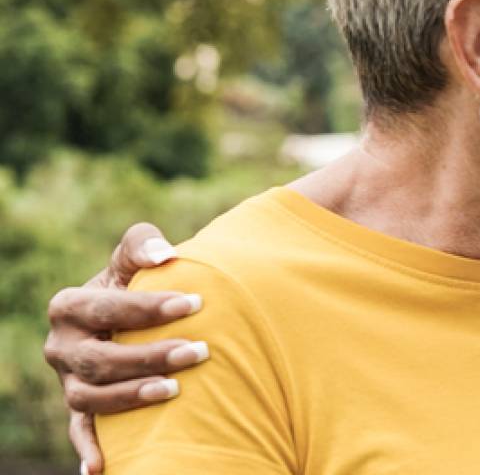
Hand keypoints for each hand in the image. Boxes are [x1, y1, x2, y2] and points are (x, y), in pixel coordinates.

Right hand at [43, 223, 207, 473]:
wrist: (129, 320)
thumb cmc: (135, 285)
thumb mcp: (132, 262)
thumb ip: (142, 245)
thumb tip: (165, 254)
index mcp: (69, 306)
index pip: (106, 307)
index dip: (149, 307)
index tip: (195, 303)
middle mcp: (62, 347)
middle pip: (100, 358)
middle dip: (150, 355)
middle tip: (200, 351)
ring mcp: (69, 382)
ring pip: (91, 398)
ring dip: (131, 396)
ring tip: (174, 390)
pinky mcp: (81, 410)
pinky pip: (80, 433)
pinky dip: (88, 450)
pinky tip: (101, 469)